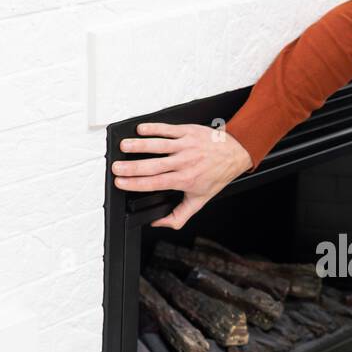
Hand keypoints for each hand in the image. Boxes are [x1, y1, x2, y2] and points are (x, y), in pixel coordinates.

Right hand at [111, 122, 252, 229]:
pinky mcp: (188, 132)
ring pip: (159, 145)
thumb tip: (159, 222)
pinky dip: (154, 128)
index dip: (136, 183)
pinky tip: (141, 129)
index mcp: (185, 180)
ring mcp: (186, 146)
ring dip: (139, 145)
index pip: (156, 183)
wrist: (236, 152)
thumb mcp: (200, 200)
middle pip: (153, 166)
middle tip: (116, 167)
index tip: (121, 182)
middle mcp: (185, 162)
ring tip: (123, 146)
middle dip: (132, 167)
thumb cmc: (217, 175)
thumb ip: (179, 215)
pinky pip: (168, 129)